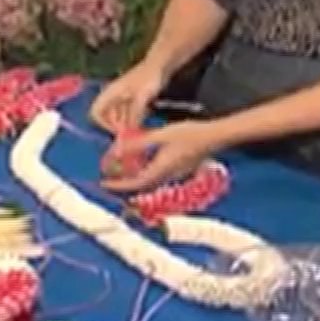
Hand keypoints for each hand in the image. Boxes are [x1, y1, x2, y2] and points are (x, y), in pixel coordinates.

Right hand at [89, 61, 167, 132]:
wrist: (161, 64)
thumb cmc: (149, 77)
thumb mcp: (142, 97)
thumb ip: (134, 115)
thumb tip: (129, 131)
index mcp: (111, 92)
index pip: (96, 112)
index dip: (104, 124)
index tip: (118, 131)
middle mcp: (114, 95)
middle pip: (107, 115)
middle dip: (117, 125)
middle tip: (131, 132)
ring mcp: (124, 96)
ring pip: (119, 114)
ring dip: (126, 123)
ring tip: (139, 128)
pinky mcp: (133, 97)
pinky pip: (129, 111)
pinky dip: (134, 117)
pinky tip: (144, 118)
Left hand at [101, 120, 219, 192]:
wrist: (214, 137)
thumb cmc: (190, 134)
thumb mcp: (161, 135)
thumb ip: (140, 143)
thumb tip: (121, 148)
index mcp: (161, 169)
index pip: (136, 183)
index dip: (119, 185)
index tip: (105, 183)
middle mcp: (167, 176)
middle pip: (141, 186)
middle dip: (124, 184)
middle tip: (110, 178)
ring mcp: (174, 175)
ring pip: (149, 182)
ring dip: (134, 179)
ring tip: (122, 171)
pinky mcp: (179, 170)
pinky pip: (157, 177)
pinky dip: (144, 173)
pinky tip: (141, 163)